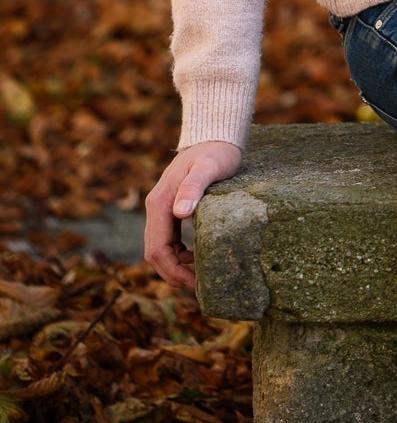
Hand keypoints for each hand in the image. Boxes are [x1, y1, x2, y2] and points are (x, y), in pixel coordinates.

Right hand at [144, 140, 242, 288]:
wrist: (214, 135)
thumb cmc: (215, 151)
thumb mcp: (209, 167)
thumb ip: (194, 188)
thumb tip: (180, 213)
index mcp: (160, 202)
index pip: (157, 248)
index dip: (172, 271)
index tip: (193, 284)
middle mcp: (156, 206)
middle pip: (154, 252)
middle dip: (172, 274)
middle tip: (198, 287)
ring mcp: (162, 207)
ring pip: (159, 247)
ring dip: (174, 266)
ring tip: (199, 276)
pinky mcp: (171, 207)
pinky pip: (168, 239)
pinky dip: (178, 253)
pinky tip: (197, 256)